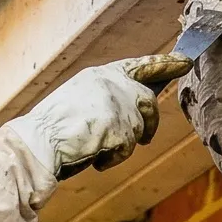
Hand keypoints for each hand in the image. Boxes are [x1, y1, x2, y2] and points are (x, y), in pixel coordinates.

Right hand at [0, 55, 187, 180]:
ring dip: (122, 144)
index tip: (184, 61)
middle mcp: (112, 84)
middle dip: (150, 120)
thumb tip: (135, 112)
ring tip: (95, 149)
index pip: (139, 64)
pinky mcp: (121, 127)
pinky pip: (127, 148)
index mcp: (99, 75)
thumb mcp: (79, 103)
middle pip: (148, 99)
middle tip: (148, 138)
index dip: (163, 63)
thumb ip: (105, 101)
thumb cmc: (51, 130)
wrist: (37, 143)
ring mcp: (118, 104)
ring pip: (139, 127)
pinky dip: (112, 159)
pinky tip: (92, 158)